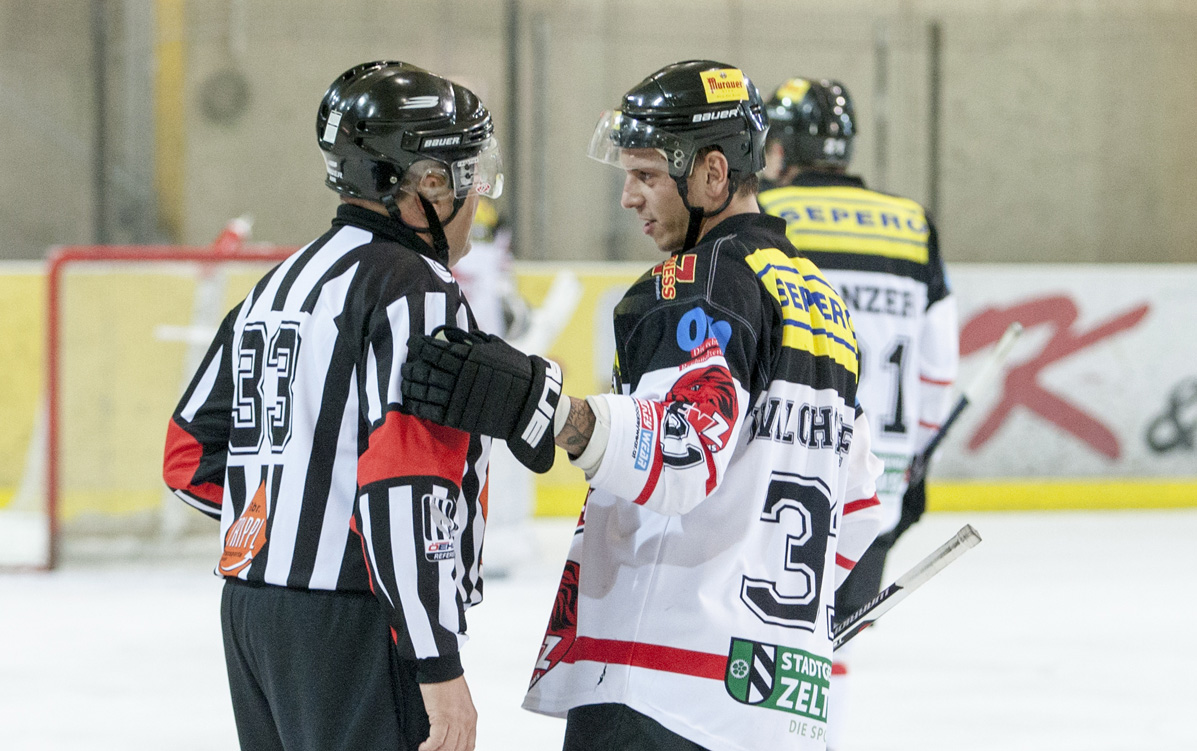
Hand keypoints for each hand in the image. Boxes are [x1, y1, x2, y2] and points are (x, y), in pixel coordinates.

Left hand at [401, 326, 561, 472]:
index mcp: (469, 357)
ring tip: (405, 384)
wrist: (529, 403)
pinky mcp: (459, 417)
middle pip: (427, 370)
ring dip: (411, 387)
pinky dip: (419, 406)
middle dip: (412, 367)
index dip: (420, 345)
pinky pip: (432, 411)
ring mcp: (458, 397)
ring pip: (425, 391)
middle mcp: (461, 376)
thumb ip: (473, 340)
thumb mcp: (497, 348)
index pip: (436, 349)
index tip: (411, 342)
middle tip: (405, 366)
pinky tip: (412, 402)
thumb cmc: (515, 372)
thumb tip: (450, 332)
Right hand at [418, 675, 476, 750]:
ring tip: (427, 750)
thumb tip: (450, 733)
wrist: (441, 667)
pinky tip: (423, 747)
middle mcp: (466, 722)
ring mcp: (456, 721)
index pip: (469, 746)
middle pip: (458, 750)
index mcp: (471, 718)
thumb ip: (458, 719)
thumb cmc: (447, 681)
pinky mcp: (442, 717)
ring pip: (447, 749)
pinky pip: (436, 741)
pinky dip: (428, 747)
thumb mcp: (459, 703)